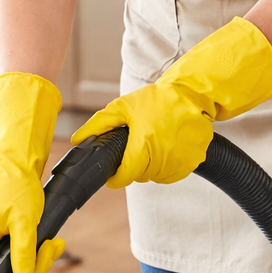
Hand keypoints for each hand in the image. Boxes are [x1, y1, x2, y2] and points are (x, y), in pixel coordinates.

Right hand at [0, 72, 61, 272]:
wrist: (12, 164)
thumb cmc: (17, 188)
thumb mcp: (26, 221)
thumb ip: (24, 253)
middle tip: (51, 254)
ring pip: (3, 264)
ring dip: (32, 260)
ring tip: (54, 243)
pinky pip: (4, 253)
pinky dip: (24, 252)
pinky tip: (45, 242)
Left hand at [72, 17, 271, 188]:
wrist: (193, 95)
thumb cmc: (157, 100)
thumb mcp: (123, 107)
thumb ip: (98, 125)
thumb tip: (78, 140)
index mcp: (143, 145)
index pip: (124, 176)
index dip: (115, 177)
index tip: (113, 174)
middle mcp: (163, 158)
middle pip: (140, 177)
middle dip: (134, 166)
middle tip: (136, 147)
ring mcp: (180, 162)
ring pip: (157, 177)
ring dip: (151, 167)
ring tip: (153, 144)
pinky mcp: (194, 162)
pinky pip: (174, 173)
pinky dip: (168, 165)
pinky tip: (167, 147)